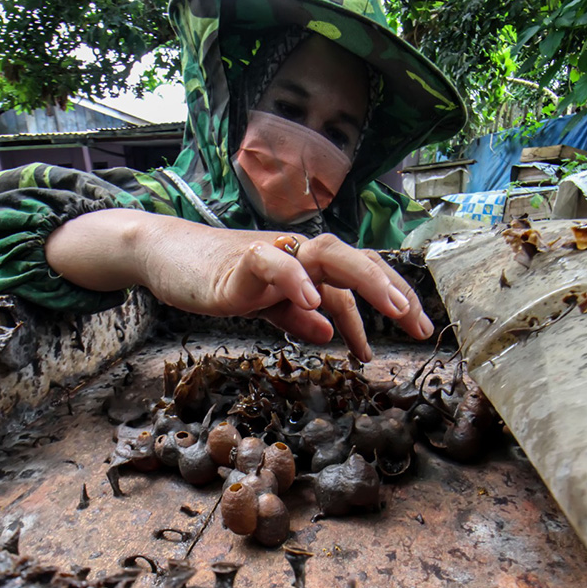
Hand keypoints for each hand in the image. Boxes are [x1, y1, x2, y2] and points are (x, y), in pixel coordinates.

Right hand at [47, 211, 433, 360]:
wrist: (167, 256)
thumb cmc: (217, 279)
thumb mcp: (265, 306)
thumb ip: (295, 317)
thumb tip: (329, 334)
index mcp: (307, 266)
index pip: (361, 277)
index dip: (392, 300)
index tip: (415, 331)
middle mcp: (298, 254)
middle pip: (357, 260)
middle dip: (393, 291)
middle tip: (419, 327)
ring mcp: (272, 254)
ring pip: (329, 253)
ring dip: (364, 279)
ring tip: (390, 308)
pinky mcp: (240, 261)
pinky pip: (274, 263)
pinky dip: (296, 279)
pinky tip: (314, 303)